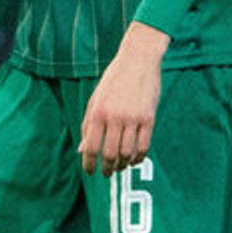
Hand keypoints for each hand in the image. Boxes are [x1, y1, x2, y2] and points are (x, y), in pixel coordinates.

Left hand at [77, 23, 167, 175]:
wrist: (138, 59)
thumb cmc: (114, 79)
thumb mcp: (96, 99)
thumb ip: (88, 125)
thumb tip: (82, 150)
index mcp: (98, 112)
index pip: (91, 147)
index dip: (89, 164)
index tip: (90, 172)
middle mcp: (114, 117)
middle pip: (109, 155)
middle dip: (107, 169)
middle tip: (107, 173)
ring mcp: (133, 118)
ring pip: (127, 153)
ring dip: (122, 165)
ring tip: (121, 166)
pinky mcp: (149, 118)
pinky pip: (143, 146)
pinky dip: (138, 157)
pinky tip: (134, 159)